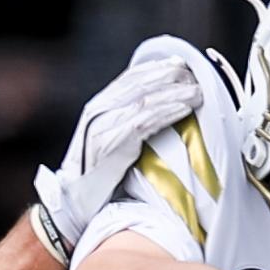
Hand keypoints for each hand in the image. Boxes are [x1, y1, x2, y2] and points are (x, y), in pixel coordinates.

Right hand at [32, 50, 208, 255]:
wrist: (73, 206)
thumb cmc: (96, 177)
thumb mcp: (108, 141)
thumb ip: (124, 122)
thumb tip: (156, 109)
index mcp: (97, 107)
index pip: (130, 78)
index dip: (157, 68)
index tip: (182, 64)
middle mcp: (97, 113)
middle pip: (139, 84)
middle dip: (170, 77)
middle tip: (196, 75)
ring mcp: (102, 128)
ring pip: (144, 101)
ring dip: (174, 94)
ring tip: (197, 92)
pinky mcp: (110, 147)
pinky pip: (143, 124)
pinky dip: (165, 114)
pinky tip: (183, 109)